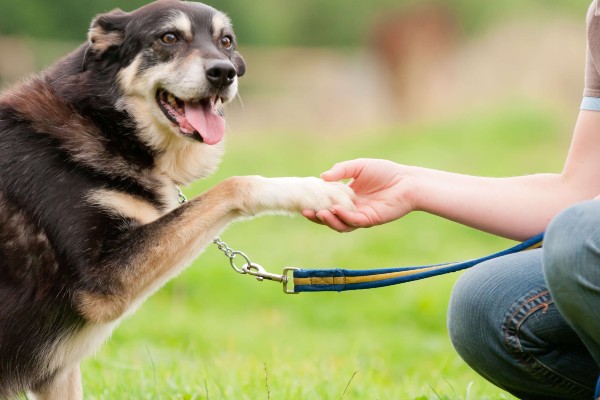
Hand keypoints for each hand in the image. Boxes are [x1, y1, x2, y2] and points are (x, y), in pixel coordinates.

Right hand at [302, 158, 416, 231]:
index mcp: (346, 197)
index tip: (304, 201)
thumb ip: (341, 171)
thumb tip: (322, 177)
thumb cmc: (385, 172)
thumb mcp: (358, 166)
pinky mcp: (370, 220)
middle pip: (330, 218)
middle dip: (317, 217)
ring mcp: (360, 216)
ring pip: (340, 224)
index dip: (315, 204)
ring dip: (328, 220)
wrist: (408, 181)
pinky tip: (336, 210)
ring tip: (319, 213)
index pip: (327, 204)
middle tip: (306, 211)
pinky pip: (354, 222)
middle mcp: (352, 209)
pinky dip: (344, 217)